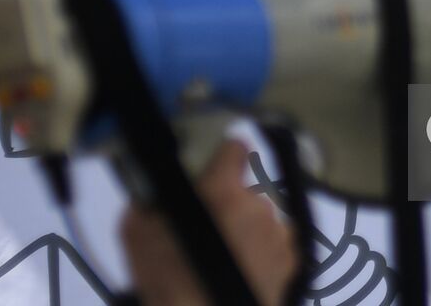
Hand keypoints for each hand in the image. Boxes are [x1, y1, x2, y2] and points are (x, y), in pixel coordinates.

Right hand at [121, 140, 296, 305]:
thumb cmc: (169, 283)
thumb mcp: (138, 234)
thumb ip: (150, 199)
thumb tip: (156, 187)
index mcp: (224, 191)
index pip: (235, 147)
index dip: (224, 156)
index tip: (215, 167)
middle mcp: (258, 206)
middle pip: (244, 191)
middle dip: (229, 204)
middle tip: (209, 231)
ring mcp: (279, 234)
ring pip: (261, 218)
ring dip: (247, 229)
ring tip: (226, 258)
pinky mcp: (292, 262)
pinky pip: (275, 243)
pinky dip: (263, 252)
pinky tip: (244, 271)